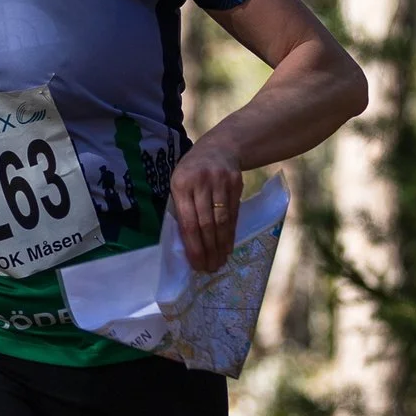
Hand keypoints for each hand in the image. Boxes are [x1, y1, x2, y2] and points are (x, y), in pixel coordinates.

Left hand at [168, 134, 246, 272]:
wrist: (220, 147)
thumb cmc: (193, 171)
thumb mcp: (180, 183)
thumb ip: (181, 209)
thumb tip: (186, 244)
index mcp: (180, 184)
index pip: (188, 222)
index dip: (193, 246)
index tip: (196, 264)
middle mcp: (200, 182)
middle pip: (206, 224)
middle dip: (208, 250)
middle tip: (210, 268)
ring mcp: (220, 182)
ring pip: (222, 221)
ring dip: (221, 245)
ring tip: (220, 261)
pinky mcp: (235, 183)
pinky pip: (233, 214)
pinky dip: (231, 233)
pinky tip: (228, 245)